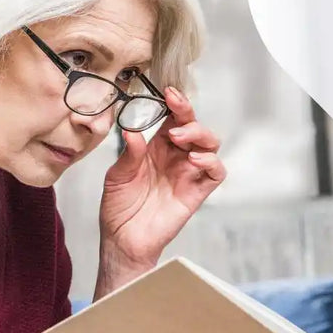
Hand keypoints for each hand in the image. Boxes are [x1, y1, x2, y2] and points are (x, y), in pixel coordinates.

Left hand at [97, 88, 225, 281]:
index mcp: (156, 147)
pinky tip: (195, 160)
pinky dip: (212, 162)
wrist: (122, 240)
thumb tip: (132, 130)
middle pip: (194, 127)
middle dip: (188, 115)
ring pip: (210, 145)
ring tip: (179, 138)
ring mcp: (188, 173)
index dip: (174, 104)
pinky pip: (215, 173)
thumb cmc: (118, 208)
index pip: (171, 118)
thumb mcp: (116, 176)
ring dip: (199, 135)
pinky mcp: (197, 192)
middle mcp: (175, 157)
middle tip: (175, 115)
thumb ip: (129, 154)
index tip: (168, 92)